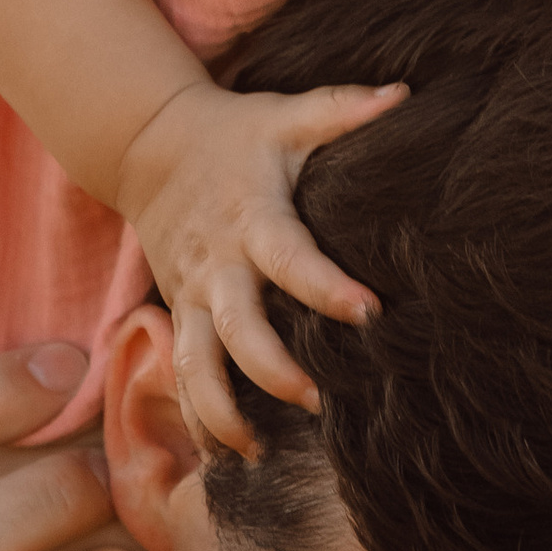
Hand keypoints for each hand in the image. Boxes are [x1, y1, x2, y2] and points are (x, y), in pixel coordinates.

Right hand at [113, 77, 405, 452]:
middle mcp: (218, 264)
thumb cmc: (235, 134)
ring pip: (195, 364)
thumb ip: (342, 109)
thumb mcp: (285, 114)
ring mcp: (193, 295)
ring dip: (222, 410)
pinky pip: (181, 374)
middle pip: (237, 327)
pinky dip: (199, 416)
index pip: (289, 257)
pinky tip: (229, 453)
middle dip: (272, 369)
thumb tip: (404, 96)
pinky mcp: (180, 314)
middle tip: (317, 400)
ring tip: (257, 451)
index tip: (368, 313)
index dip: (325, 286)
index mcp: (253, 217)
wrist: (147, 147)